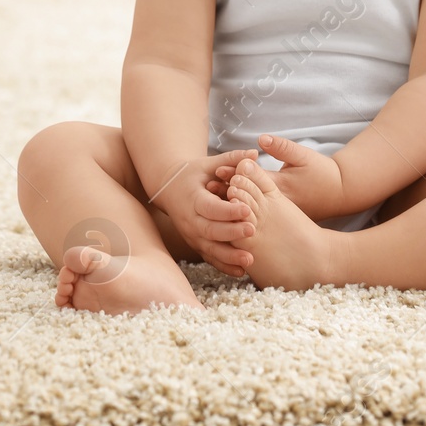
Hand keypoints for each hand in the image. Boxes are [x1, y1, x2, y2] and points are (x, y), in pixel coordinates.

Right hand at [156, 149, 260, 276]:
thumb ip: (232, 159)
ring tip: (249, 260)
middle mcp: (190, 219)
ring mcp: (192, 235)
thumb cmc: (194, 174)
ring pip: (209, 249)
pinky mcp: (196, 245)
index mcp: (193, 198)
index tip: (246, 209)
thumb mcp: (210, 164)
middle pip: (210, 230)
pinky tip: (242, 272)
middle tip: (252, 231)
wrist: (169, 189)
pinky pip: (210, 258)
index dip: (227, 210)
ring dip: (229, 256)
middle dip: (231, 232)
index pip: (210, 207)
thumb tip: (255, 153)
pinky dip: (224, 266)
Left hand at [213, 134, 346, 220]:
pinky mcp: (282, 222)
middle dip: (226, 192)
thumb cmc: (323, 172)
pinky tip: (229, 215)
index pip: (252, 181)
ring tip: (212, 201)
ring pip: (250, 212)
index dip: (234, 174)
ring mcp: (279, 217)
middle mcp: (277, 205)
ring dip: (232, 206)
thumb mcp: (303, 156)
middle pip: (247, 199)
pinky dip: (244, 216)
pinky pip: (259, 222)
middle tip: (207, 186)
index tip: (217, 169)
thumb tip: (261, 138)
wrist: (341, 194)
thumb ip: (281, 147)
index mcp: (281, 187)